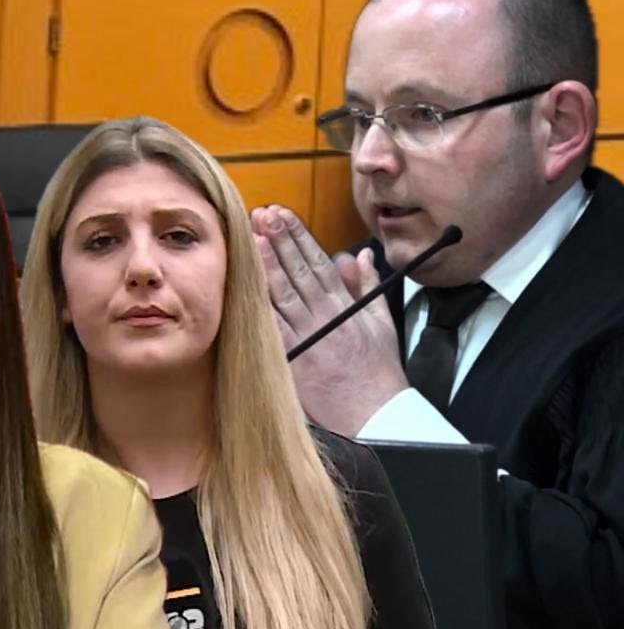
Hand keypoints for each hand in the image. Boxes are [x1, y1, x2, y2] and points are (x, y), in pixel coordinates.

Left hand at [249, 205, 408, 435]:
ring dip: (267, 265)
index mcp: (346, 306)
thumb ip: (369, 287)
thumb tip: (361, 256)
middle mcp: (326, 316)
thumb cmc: (379, 373)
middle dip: (279, 240)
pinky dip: (260, 307)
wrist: (375, 413)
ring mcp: (309, 336)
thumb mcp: (383, 324)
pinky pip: (273, 328)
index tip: (283, 215)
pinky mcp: (295, 358)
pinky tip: (245, 287)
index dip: (299, 236)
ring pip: (283, 295)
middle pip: (298, 271)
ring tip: (253, 239)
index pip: (319, 262)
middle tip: (262, 214)